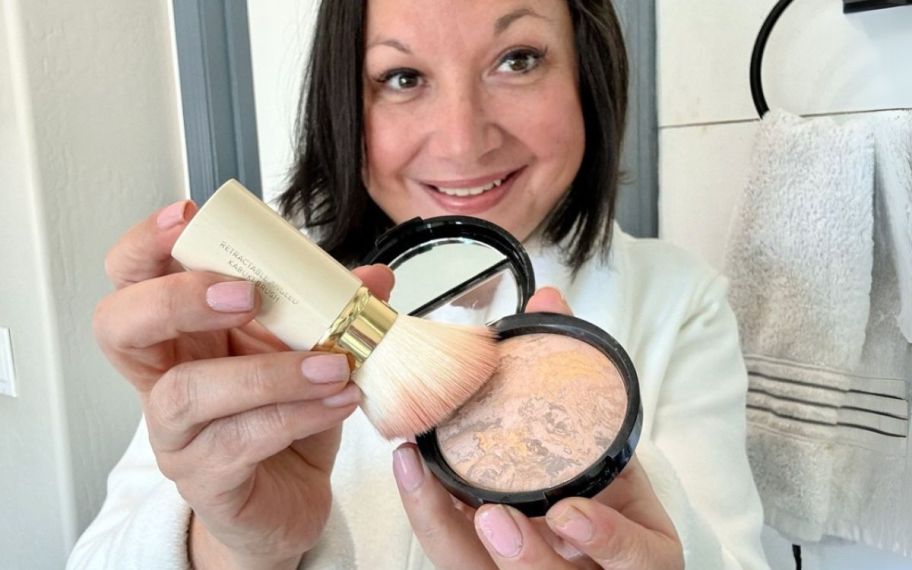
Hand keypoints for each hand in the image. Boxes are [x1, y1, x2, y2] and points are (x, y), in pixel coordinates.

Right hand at [94, 200, 393, 569]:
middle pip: (119, 325)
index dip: (145, 244)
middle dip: (178, 298)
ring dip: (268, 371)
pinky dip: (297, 413)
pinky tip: (338, 400)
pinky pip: (240, 441)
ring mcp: (176, 433)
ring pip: (188, 390)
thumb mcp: (306, 350)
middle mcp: (163, 379)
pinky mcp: (205, 479)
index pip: (132, 278)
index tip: (186, 214)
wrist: (290, 494)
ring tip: (332, 362)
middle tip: (248, 294)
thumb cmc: (284, 416)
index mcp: (181, 333)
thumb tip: (375, 279)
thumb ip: (332, 310)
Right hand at [392, 287, 683, 568]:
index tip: (404, 455)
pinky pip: (626, 563)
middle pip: (469, 565)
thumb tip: (546, 297)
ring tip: (500, 517)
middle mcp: (528, 564)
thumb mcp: (584, 439)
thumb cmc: (608, 498)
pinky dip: (604, 538)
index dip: (420, 505)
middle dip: (441, 526)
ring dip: (515, 551)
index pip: (448, 535)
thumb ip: (559, 373)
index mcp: (506, 540)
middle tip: (429, 475)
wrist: (661, 551)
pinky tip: (578, 518)